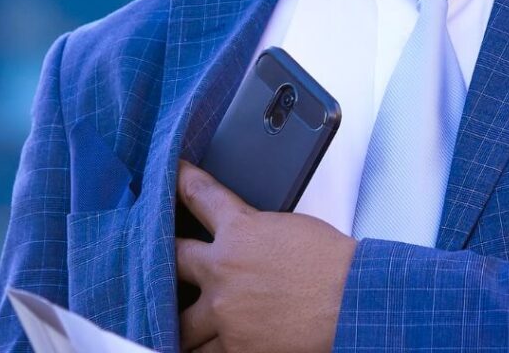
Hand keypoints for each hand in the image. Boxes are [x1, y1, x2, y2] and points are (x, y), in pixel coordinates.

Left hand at [176, 160, 356, 352]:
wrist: (351, 299)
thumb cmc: (330, 261)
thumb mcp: (287, 227)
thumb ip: (253, 230)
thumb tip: (239, 238)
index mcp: (240, 229)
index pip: (200, 195)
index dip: (179, 181)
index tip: (169, 174)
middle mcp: (222, 269)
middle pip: (174, 260)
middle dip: (166, 260)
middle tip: (157, 260)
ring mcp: (224, 312)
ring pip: (180, 321)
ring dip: (179, 321)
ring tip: (169, 322)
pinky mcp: (235, 348)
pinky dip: (204, 350)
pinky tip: (202, 347)